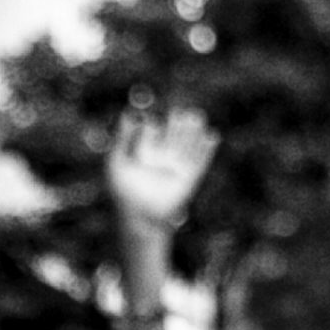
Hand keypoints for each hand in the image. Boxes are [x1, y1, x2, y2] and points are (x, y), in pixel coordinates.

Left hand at [105, 105, 213, 236]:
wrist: (140, 217)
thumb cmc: (124, 192)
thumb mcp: (117, 162)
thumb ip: (121, 138)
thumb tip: (128, 113)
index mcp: (145, 153)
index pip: (152, 132)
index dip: (153, 124)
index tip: (151, 122)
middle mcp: (162, 159)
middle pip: (173, 135)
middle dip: (178, 123)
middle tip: (182, 111)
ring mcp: (177, 168)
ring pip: (188, 145)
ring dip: (194, 132)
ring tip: (197, 116)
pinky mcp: (189, 179)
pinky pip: (201, 161)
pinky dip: (207, 149)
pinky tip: (212, 135)